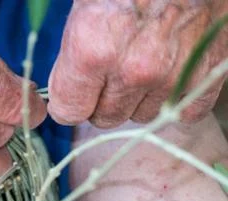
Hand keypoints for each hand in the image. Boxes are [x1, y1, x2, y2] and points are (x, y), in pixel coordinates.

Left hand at [48, 0, 227, 127]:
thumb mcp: (83, 8)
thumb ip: (73, 56)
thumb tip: (65, 89)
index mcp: (93, 49)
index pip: (69, 111)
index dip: (68, 102)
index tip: (72, 95)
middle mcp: (133, 70)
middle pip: (104, 118)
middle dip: (100, 101)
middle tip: (107, 75)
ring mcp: (172, 75)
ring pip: (141, 116)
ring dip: (136, 99)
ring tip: (140, 65)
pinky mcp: (206, 74)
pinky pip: (183, 112)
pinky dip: (173, 99)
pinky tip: (167, 77)